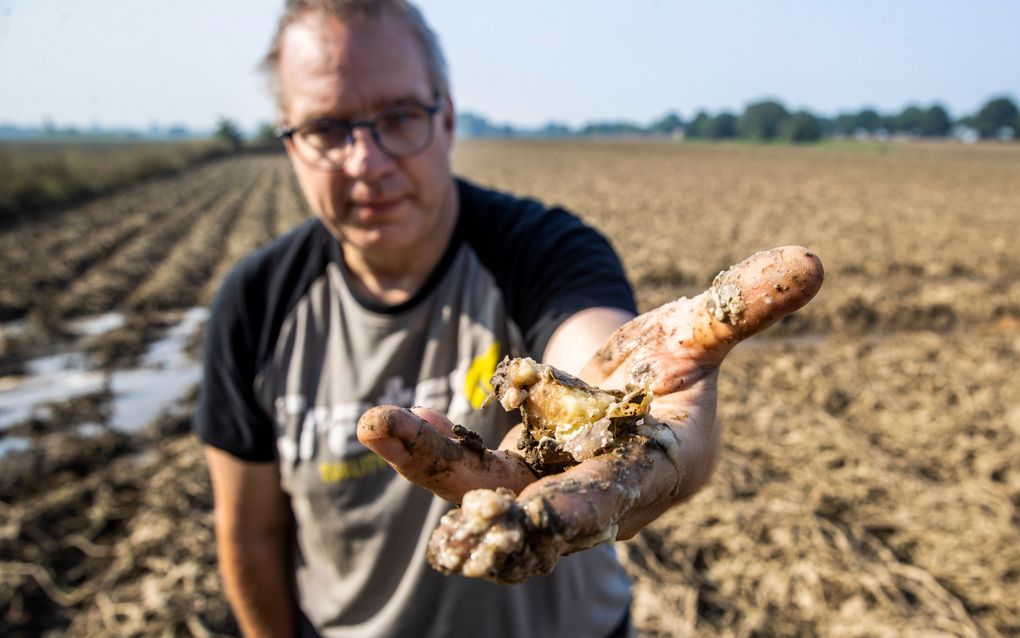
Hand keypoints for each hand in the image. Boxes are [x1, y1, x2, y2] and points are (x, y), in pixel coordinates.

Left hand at [357, 246, 822, 581]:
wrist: (628, 382)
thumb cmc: (675, 358)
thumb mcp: (701, 328)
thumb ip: (743, 305)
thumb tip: (813, 260)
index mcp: (663, 467)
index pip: (623, 495)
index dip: (585, 508)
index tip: (537, 519)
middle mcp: (603, 493)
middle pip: (553, 519)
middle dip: (510, 529)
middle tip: (460, 544)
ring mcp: (549, 488)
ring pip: (493, 494)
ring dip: (442, 476)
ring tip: (386, 429)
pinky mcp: (507, 475)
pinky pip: (462, 468)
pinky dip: (424, 448)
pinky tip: (383, 422)